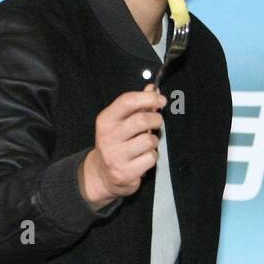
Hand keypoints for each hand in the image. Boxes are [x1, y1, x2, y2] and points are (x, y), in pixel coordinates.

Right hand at [80, 84, 166, 209]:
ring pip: (149, 141)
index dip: (148, 98)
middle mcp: (108, 137)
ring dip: (153, 141)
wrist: (102, 174)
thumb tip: (152, 88)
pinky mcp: (125, 172)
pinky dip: (152, 157)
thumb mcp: (120, 122)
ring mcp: (115, 156)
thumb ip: (137, 105)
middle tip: (157, 122)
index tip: (160, 99)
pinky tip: (142, 158)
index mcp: (105, 120)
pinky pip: (151, 158)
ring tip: (145, 144)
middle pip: (141, 120)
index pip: (127, 101)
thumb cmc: (116, 143)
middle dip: (156, 120)